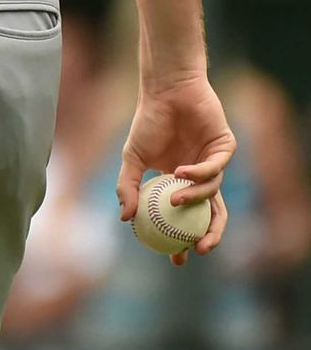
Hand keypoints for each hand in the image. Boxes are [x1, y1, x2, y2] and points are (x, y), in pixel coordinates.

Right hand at [117, 74, 235, 265]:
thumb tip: (124, 219)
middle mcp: (200, 177)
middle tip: (196, 249)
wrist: (165, 91)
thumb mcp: (132, 158)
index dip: (183, 242)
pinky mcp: (224, 147)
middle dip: (208, 236)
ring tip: (174, 197)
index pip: (187, 221)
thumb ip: (128, 187)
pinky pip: (215, 169)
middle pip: (212, 216)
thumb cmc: (148, 122)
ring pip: (213, 193)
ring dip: (194, 199)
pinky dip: (199, 174)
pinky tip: (180, 171)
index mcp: (181, 184)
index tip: (175, 258)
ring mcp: (214, 162)